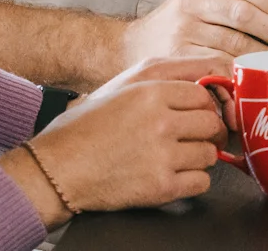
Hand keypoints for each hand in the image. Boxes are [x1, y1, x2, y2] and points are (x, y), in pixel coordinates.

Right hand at [2, 53, 232, 225]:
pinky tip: (174, 175)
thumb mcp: (121, 88)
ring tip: (179, 157)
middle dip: (207, 132)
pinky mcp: (161, 187)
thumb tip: (204, 81)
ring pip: (210, 154)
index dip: (203, 106)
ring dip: (199, 157)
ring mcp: (162, 155)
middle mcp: (160, 121)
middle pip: (212, 123)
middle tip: (195, 138)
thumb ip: (162, 80)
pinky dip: (193, 181)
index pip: (204, 94)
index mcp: (150, 92)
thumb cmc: (84, 127)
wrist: (55, 169)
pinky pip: (202, 182)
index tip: (199, 115)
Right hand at [122, 0, 267, 66]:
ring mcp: (182, 32)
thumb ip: (230, 1)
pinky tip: (255, 75)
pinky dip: (241, 71)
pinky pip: (219, 65)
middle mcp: (190, 5)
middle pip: (241, 14)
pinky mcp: (179, 58)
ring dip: (264, 54)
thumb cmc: (177, 24)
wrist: (132, 46)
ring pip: (234, 43)